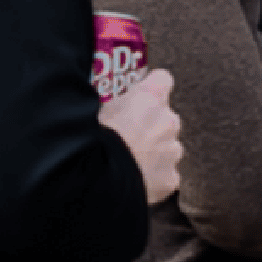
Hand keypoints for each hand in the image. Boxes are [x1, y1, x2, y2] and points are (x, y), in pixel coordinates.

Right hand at [104, 70, 182, 204]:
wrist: (96, 180)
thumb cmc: (89, 141)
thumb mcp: (94, 111)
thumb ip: (115, 105)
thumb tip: (109, 105)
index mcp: (150, 98)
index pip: (162, 80)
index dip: (150, 89)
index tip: (141, 97)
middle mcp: (168, 121)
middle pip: (165, 118)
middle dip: (149, 127)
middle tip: (125, 138)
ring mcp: (172, 150)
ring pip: (167, 148)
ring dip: (153, 153)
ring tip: (126, 162)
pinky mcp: (171, 177)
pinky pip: (164, 175)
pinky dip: (152, 178)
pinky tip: (132, 181)